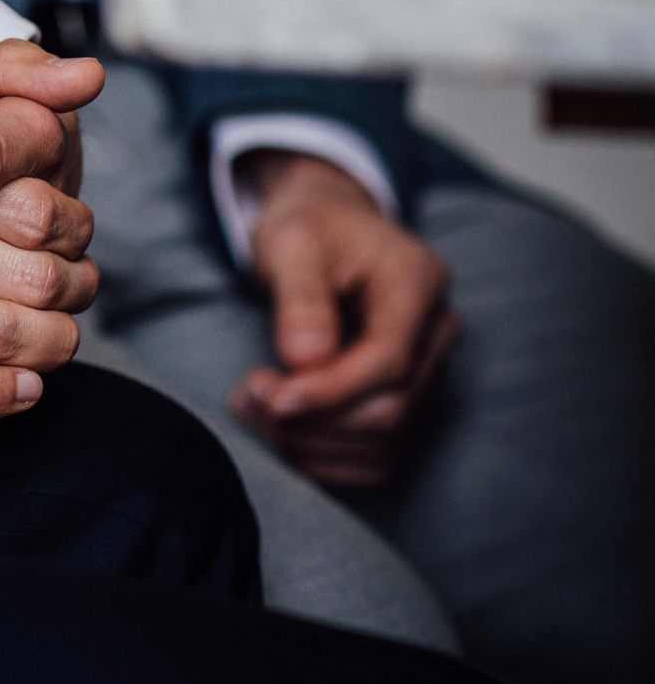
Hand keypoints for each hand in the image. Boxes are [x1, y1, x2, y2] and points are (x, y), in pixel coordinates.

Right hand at [0, 41, 103, 476]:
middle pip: (23, 279)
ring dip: (50, 342)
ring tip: (57, 325)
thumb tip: (83, 75)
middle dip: (72, 285)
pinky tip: (16, 377)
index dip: (69, 221)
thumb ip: (4, 74)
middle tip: (75, 280)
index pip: (27, 207)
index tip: (64, 225)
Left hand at [230, 152, 459, 488]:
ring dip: (310, 442)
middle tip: (247, 396)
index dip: (330, 390)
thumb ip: (301, 296)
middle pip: (388, 409)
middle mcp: (437, 331)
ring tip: (250, 406)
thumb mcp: (292, 242)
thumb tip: (305, 360)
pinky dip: (324, 455)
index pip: (388, 360)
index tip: (271, 397)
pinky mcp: (409, 398)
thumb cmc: (309, 228)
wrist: (327, 230)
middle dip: (311, 418)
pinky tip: (279, 429)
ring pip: (383, 442)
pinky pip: (377, 455)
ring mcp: (429, 369)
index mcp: (418, 281)